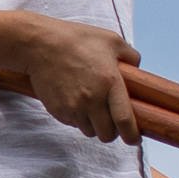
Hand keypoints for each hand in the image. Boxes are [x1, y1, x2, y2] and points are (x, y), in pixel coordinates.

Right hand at [17, 16, 140, 145]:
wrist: (40, 44)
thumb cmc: (76, 39)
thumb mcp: (111, 40)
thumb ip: (131, 56)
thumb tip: (138, 69)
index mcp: (110, 82)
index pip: (125, 121)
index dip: (132, 135)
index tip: (134, 139)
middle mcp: (92, 99)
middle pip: (107, 134)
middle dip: (111, 131)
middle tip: (111, 120)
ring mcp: (73, 107)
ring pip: (89, 132)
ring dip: (93, 125)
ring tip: (91, 107)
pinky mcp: (58, 110)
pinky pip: (73, 124)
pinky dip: (77, 118)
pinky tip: (75, 100)